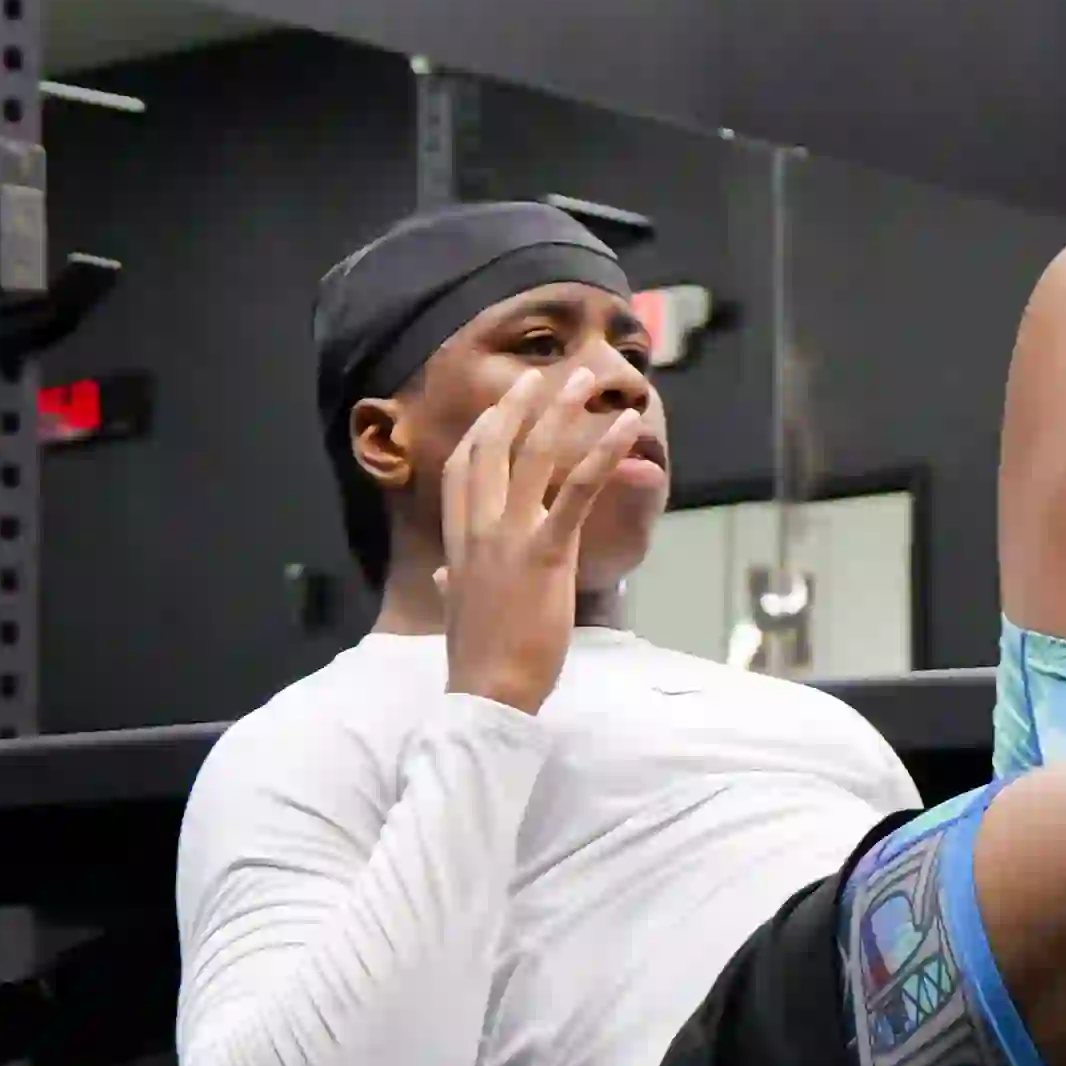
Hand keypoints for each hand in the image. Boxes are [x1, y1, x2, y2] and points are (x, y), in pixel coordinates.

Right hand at [437, 359, 648, 714]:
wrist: (487, 691)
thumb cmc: (477, 658)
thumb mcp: (457, 611)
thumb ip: (449, 585)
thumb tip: (439, 579)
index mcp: (459, 542)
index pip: (462, 469)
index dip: (481, 433)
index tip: (500, 409)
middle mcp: (479, 529)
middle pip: (492, 447)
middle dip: (518, 406)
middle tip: (544, 374)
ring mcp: (509, 537)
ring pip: (534, 455)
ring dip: (561, 410)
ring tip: (584, 379)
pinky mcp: (545, 552)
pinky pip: (578, 490)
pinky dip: (605, 453)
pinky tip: (627, 428)